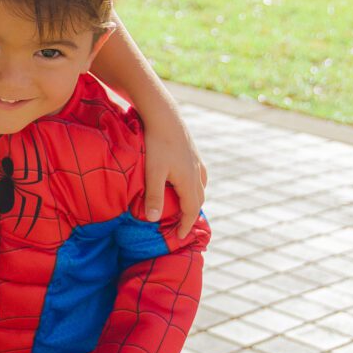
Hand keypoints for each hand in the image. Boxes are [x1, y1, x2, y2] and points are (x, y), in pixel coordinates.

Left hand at [141, 103, 206, 236]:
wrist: (164, 115)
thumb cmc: (156, 144)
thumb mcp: (153, 172)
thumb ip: (154, 196)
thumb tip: (155, 219)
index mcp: (189, 181)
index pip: (191, 210)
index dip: (185, 225)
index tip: (180, 237)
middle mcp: (196, 173)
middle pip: (198, 200)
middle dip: (191, 215)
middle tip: (182, 226)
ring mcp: (196, 162)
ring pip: (200, 187)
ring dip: (194, 200)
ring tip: (185, 208)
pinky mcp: (191, 152)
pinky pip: (198, 175)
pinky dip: (194, 185)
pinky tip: (186, 182)